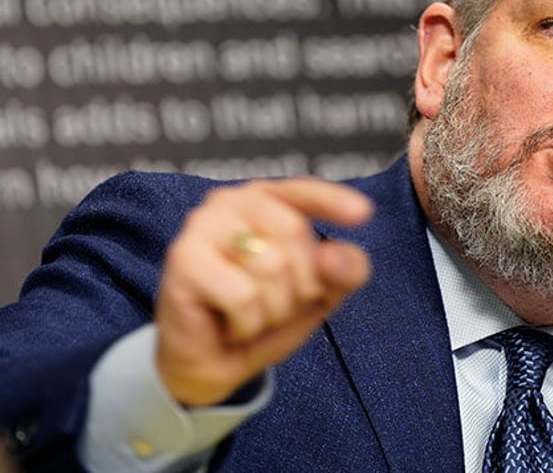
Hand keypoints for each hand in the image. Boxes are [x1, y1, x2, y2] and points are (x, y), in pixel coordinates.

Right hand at [154, 178, 372, 405]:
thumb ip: (343, 270)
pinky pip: (244, 295)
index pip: (304, 192)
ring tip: (250, 315)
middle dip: (300, 284)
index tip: (363, 214)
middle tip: (275, 305)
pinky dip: (247, 323)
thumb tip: (336, 254)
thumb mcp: (318, 295)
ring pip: (271, 266)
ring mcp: (203, 226)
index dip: (334, 202)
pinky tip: (229, 325)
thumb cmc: (262, 317)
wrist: (211, 365)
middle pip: (294, 232)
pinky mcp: (184, 258)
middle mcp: (230, 202)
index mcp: (265, 200)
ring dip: (272, 309)